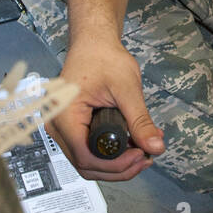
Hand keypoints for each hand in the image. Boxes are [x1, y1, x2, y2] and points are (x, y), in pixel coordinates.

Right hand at [49, 37, 164, 181]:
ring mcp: (61, 128)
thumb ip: (140, 121)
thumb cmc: (103, 58)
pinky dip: (110, 155)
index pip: (86, 157)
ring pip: (87, 162)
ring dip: (116, 164)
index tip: (141, 155)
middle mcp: (57, 125)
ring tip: (143, 153)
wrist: (93, 44)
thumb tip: (155, 147)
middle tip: (146, 157)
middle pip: (86, 165)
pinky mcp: (71, 128)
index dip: (116, 164)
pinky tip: (131, 147)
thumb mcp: (127, 89)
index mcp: (65, 114)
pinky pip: (88, 151)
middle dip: (119, 168)